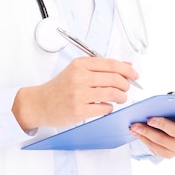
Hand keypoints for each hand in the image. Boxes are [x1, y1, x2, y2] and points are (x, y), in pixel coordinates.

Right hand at [12, 56, 138, 130]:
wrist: (40, 103)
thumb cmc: (60, 87)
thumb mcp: (77, 70)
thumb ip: (101, 67)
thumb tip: (127, 66)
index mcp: (80, 64)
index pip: (111, 64)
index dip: (127, 70)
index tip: (134, 75)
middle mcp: (79, 77)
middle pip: (114, 79)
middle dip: (125, 85)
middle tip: (125, 89)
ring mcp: (79, 94)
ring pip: (112, 94)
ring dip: (121, 97)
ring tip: (119, 98)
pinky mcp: (79, 110)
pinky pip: (104, 108)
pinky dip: (110, 108)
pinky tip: (106, 107)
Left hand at [129, 109, 174, 158]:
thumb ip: (172, 105)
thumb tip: (156, 105)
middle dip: (162, 125)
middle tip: (149, 120)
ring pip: (164, 142)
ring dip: (148, 134)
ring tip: (136, 126)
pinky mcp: (172, 154)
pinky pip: (157, 149)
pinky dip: (145, 140)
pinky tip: (136, 133)